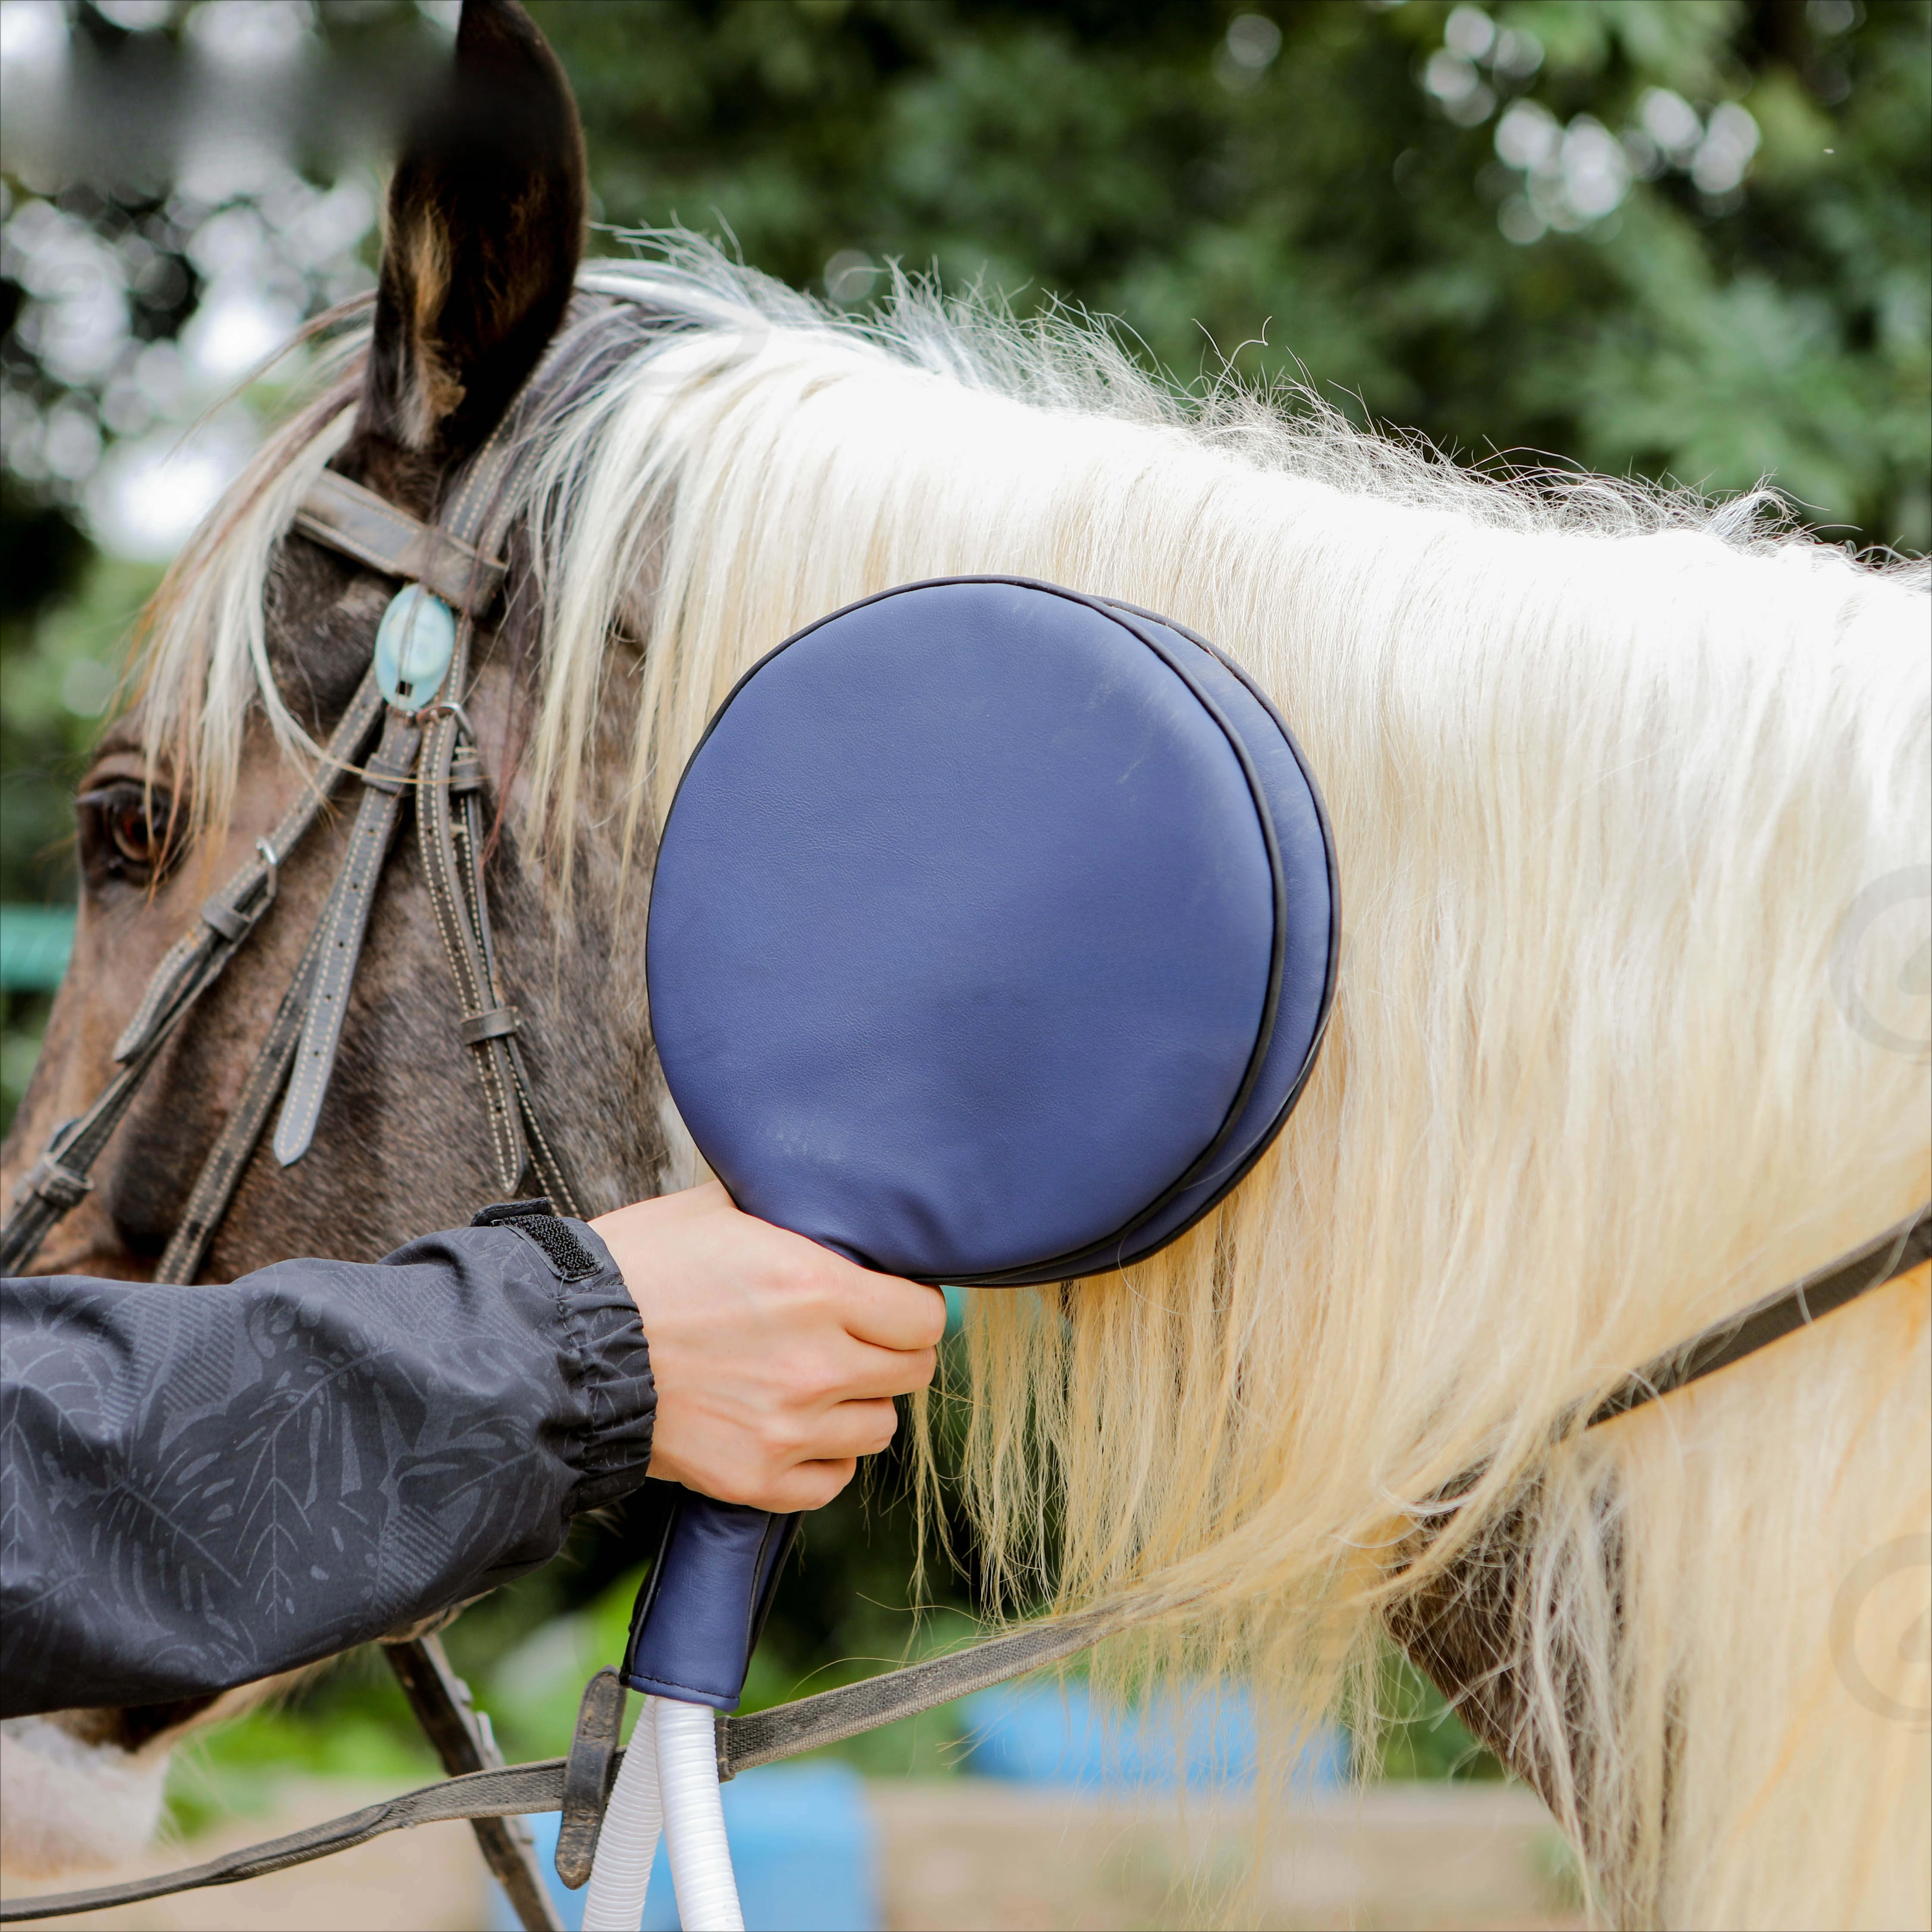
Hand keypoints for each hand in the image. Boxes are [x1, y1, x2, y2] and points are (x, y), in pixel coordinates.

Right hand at [590, 1182, 945, 1512]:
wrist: (562, 1346)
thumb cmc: (639, 1265)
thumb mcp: (720, 1209)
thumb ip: (790, 1212)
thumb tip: (833, 1203)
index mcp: (817, 1287)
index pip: (924, 1316)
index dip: (913, 1307)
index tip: (891, 1302)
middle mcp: (815, 1363)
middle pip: (912, 1372)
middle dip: (892, 1352)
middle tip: (858, 1339)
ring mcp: (787, 1427)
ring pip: (878, 1428)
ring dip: (858, 1405)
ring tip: (817, 1382)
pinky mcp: (754, 1478)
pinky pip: (831, 1481)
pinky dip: (821, 1459)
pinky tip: (791, 1427)